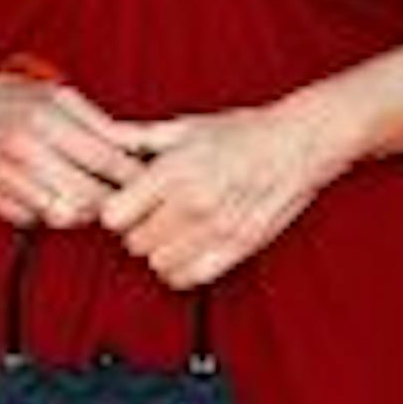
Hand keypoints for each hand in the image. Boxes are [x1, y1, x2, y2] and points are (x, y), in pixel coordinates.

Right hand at [0, 71, 153, 229]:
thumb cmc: (18, 98)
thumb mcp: (61, 96)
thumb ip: (100, 124)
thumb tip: (140, 149)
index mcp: (46, 117)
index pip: (104, 158)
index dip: (131, 175)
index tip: (147, 181)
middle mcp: (23, 147)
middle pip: (87, 193)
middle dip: (113, 200)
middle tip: (126, 199)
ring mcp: (4, 174)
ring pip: (63, 214)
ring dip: (85, 212)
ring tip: (93, 200)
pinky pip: (35, 220)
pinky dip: (52, 214)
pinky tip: (58, 199)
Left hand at [99, 97, 342, 288]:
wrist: (298, 143)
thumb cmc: (244, 131)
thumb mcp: (187, 126)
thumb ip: (140, 138)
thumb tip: (104, 137)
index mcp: (174, 171)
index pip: (114, 216)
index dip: (116, 210)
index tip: (127, 204)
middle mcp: (192, 203)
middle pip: (134, 243)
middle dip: (137, 231)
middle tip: (152, 216)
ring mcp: (216, 229)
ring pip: (158, 264)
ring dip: (160, 252)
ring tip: (173, 233)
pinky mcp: (238, 247)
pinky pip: (190, 277)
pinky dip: (182, 270)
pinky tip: (188, 250)